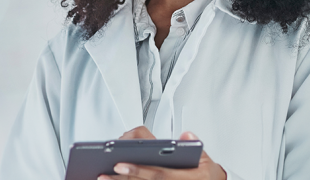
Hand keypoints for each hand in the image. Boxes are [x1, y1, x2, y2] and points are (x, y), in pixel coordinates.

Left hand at [100, 126, 225, 179]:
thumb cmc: (206, 175)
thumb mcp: (206, 160)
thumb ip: (194, 146)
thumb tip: (186, 135)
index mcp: (184, 178)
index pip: (158, 174)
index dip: (138, 170)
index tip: (120, 163)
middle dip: (123, 179)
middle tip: (104, 174)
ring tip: (103, 178)